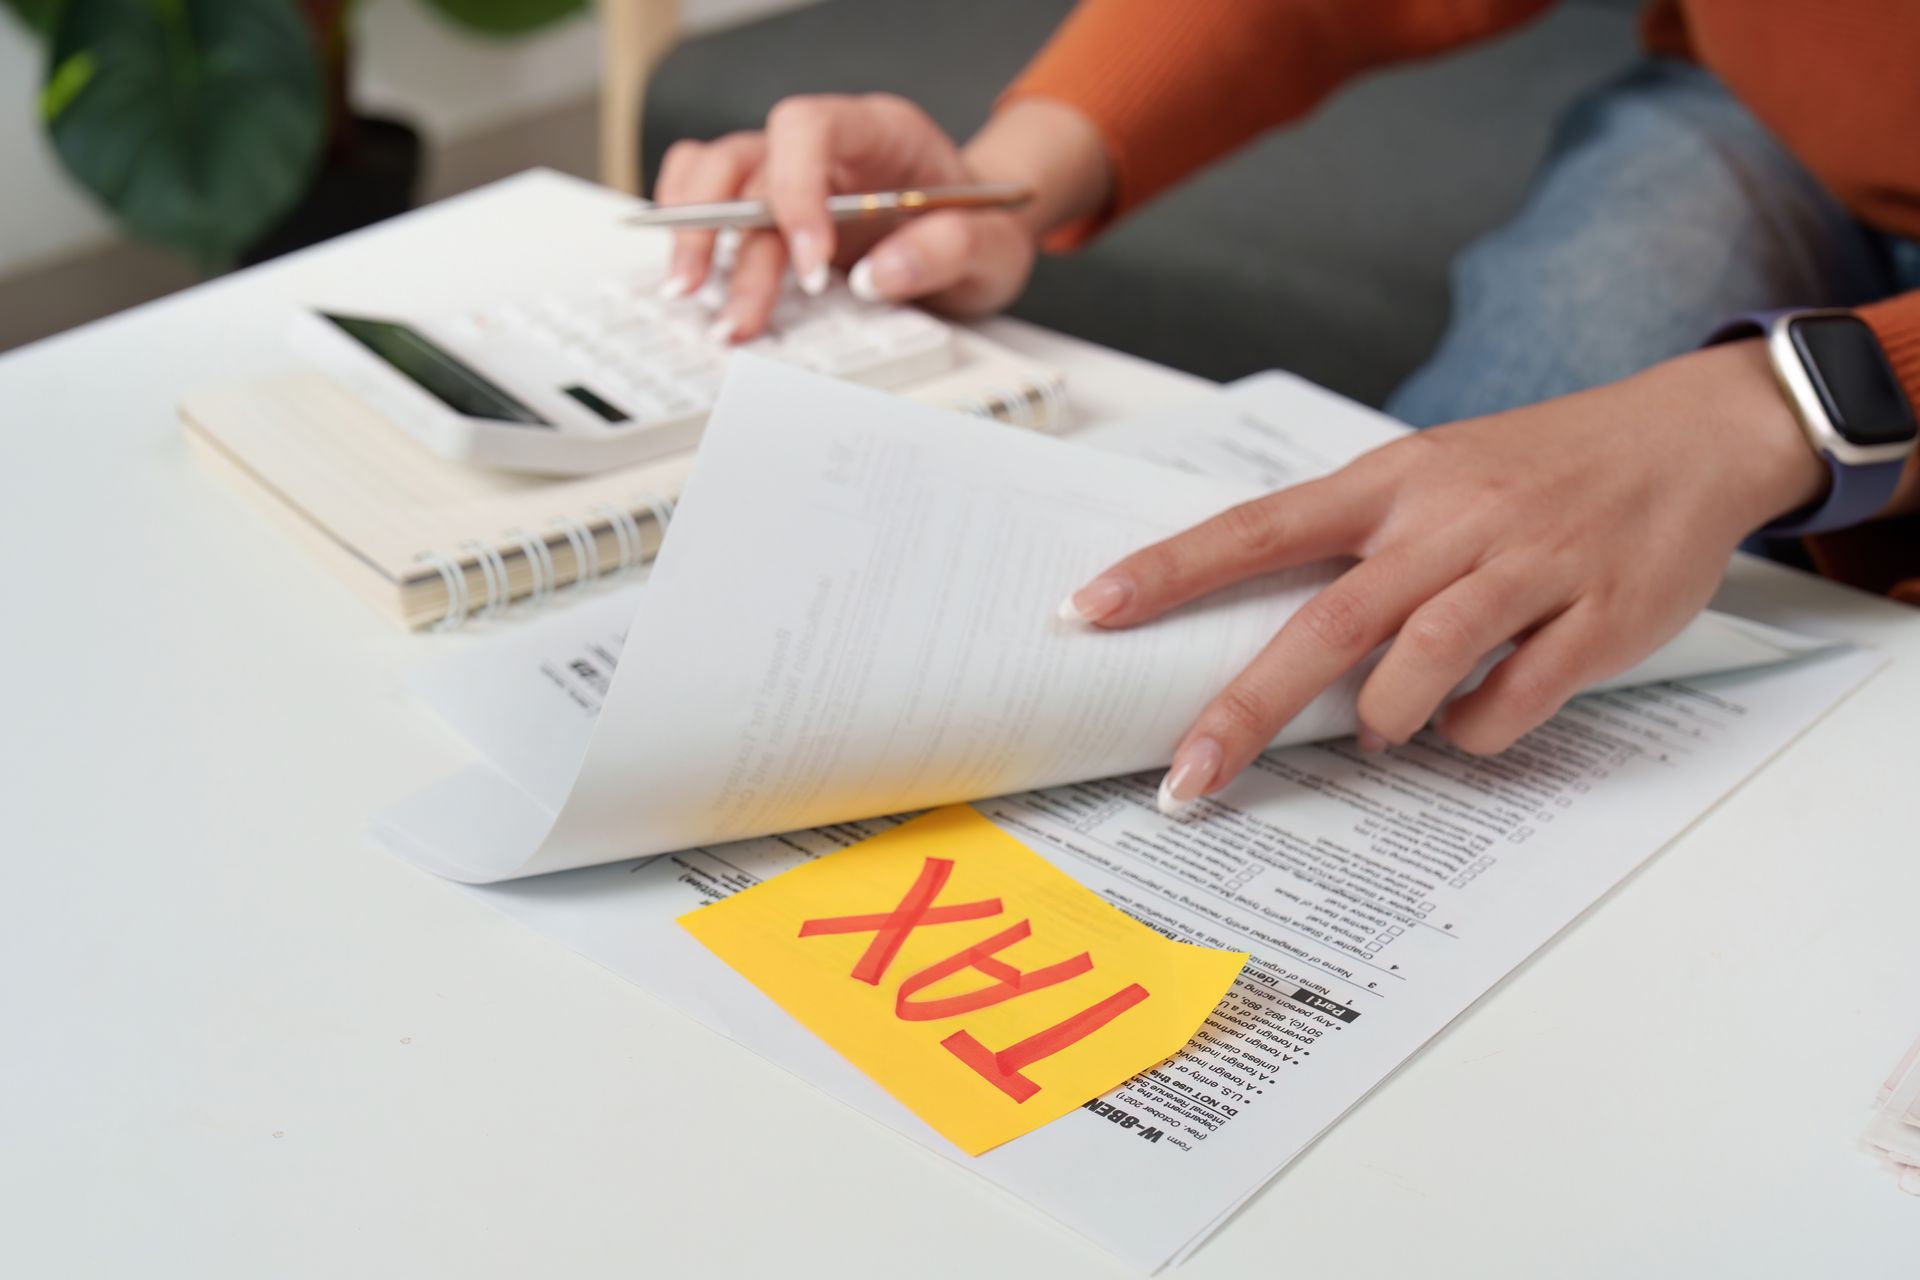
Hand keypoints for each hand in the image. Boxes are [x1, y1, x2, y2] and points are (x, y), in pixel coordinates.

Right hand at [652, 93, 1040, 340]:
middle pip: (748, 160)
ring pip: (717, 178)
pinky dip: (696, 235)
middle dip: (722, 230)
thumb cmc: (982, 229)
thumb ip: (950, 250)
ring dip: (696, 235)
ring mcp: (796, 177)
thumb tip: (881, 274)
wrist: (980, 240)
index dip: (796, 191)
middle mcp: (828, 147)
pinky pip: (713, 198)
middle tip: (721, 304)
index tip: (809, 267)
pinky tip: (698, 280)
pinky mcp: (777, 213)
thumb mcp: (994, 247)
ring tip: (690, 296)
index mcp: (880, 131)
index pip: (810, 127)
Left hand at [1059, 341, 1829, 813]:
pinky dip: (1479, 728)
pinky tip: (1475, 719)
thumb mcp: (1434, 475)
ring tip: (1382, 731)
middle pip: (1326, 622)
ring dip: (1385, 718)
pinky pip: (1516, 698)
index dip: (1169, 571)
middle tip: (1187, 778)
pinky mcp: (1598, 614)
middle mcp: (1450, 518)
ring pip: (1423, 663)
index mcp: (1393, 481)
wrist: (1692, 435)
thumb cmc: (1535, 470)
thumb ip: (1352, 546)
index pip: (1258, 527)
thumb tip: (1258, 634)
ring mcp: (1527, 563)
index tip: (1088, 611)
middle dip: (1246, 709)